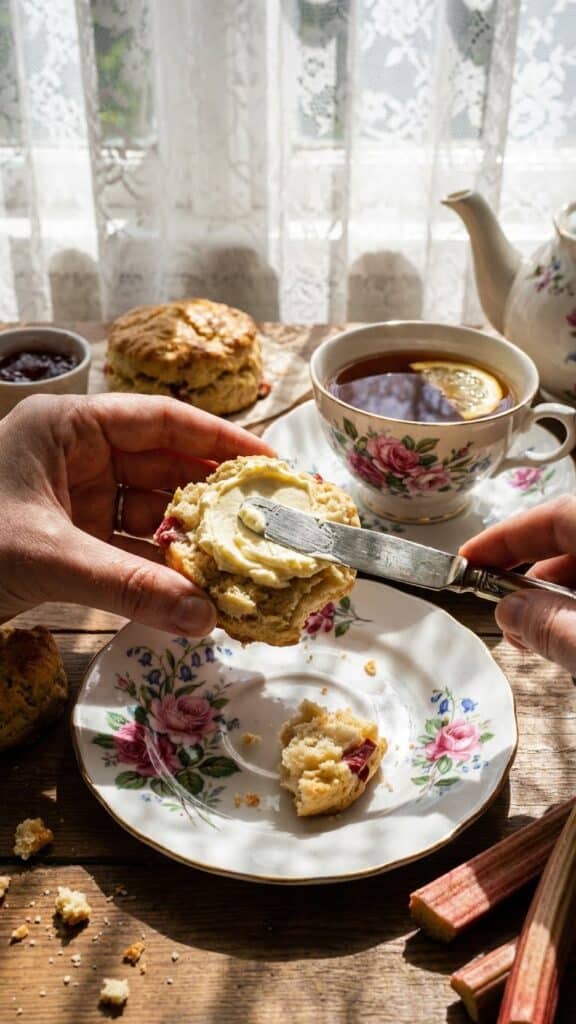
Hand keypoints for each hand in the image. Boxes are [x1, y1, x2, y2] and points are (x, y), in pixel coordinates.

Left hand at [0, 393, 272, 633]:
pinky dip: (159, 567)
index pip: (159, 420)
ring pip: (150, 510)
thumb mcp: (48, 558)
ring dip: (189, 539)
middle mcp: (76, 455)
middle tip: (268, 519)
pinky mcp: (71, 537)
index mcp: (67, 427)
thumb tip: (204, 618)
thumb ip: (128, 586)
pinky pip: (129, 545)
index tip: (268, 460)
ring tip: (241, 560)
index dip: (218, 437)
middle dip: (211, 496)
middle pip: (163, 465)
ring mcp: (74, 497)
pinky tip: (195, 587)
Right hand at [460, 495, 575, 672]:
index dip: (505, 537)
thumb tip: (511, 612)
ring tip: (536, 640)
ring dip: (556, 603)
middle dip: (530, 580)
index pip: (553, 516)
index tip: (466, 560)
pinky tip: (569, 642)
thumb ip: (551, 626)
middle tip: (503, 615)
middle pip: (568, 544)